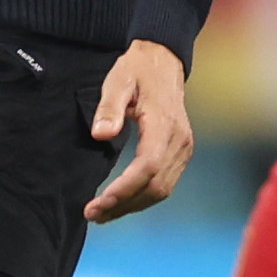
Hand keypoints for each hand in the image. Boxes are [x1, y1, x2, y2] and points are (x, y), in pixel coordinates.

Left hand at [86, 40, 193, 220]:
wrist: (163, 61)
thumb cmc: (137, 70)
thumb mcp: (117, 80)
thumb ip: (109, 107)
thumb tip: (101, 134)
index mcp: (163, 123)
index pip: (147, 167)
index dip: (124, 189)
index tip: (99, 202)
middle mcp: (179, 140)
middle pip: (155, 186)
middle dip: (124, 205)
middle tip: (92, 215)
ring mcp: (183, 148)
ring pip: (162, 190)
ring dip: (133, 206)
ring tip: (102, 215)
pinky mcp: (181, 152)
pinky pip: (165, 184)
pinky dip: (143, 198)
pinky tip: (122, 202)